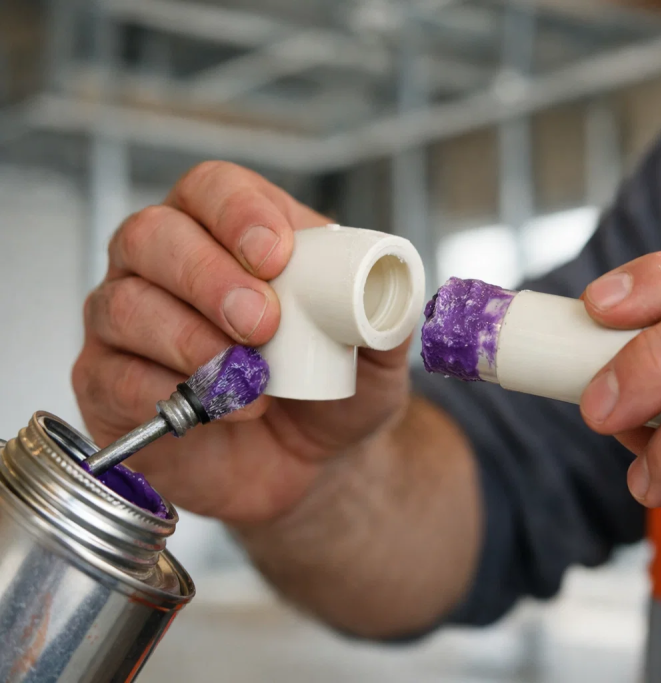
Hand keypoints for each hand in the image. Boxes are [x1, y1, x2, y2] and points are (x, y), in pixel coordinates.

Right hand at [73, 162, 411, 523]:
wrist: (313, 466)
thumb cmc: (333, 390)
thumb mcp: (377, 351)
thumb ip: (386, 312)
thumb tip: (392, 283)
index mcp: (228, 233)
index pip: (212, 188)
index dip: (238, 212)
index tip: (277, 254)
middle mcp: (164, 266)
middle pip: (152, 234)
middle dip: (209, 275)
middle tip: (263, 321)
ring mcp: (128, 324)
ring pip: (127, 304)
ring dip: (193, 339)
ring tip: (254, 375)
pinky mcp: (110, 386)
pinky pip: (115, 374)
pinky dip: (174, 391)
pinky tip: (228, 407)